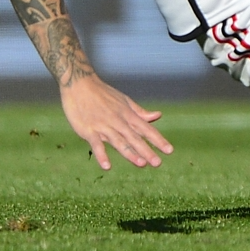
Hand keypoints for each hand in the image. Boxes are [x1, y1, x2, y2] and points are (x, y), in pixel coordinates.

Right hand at [59, 76, 173, 169]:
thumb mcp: (124, 101)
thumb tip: (158, 115)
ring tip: (141, 164)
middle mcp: (118, 121)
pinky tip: (107, 166)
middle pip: (135, 138)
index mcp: (128, 114)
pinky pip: (96, 144)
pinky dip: (101, 155)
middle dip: (147, 151)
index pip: (146, 129)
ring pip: (119, 142)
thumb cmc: (103, 93)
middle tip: (158, 163)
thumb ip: (140, 112)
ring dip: (130, 153)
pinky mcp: (88, 130)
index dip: (158, 140)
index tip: (169, 151)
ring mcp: (103, 126)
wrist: (80, 84)